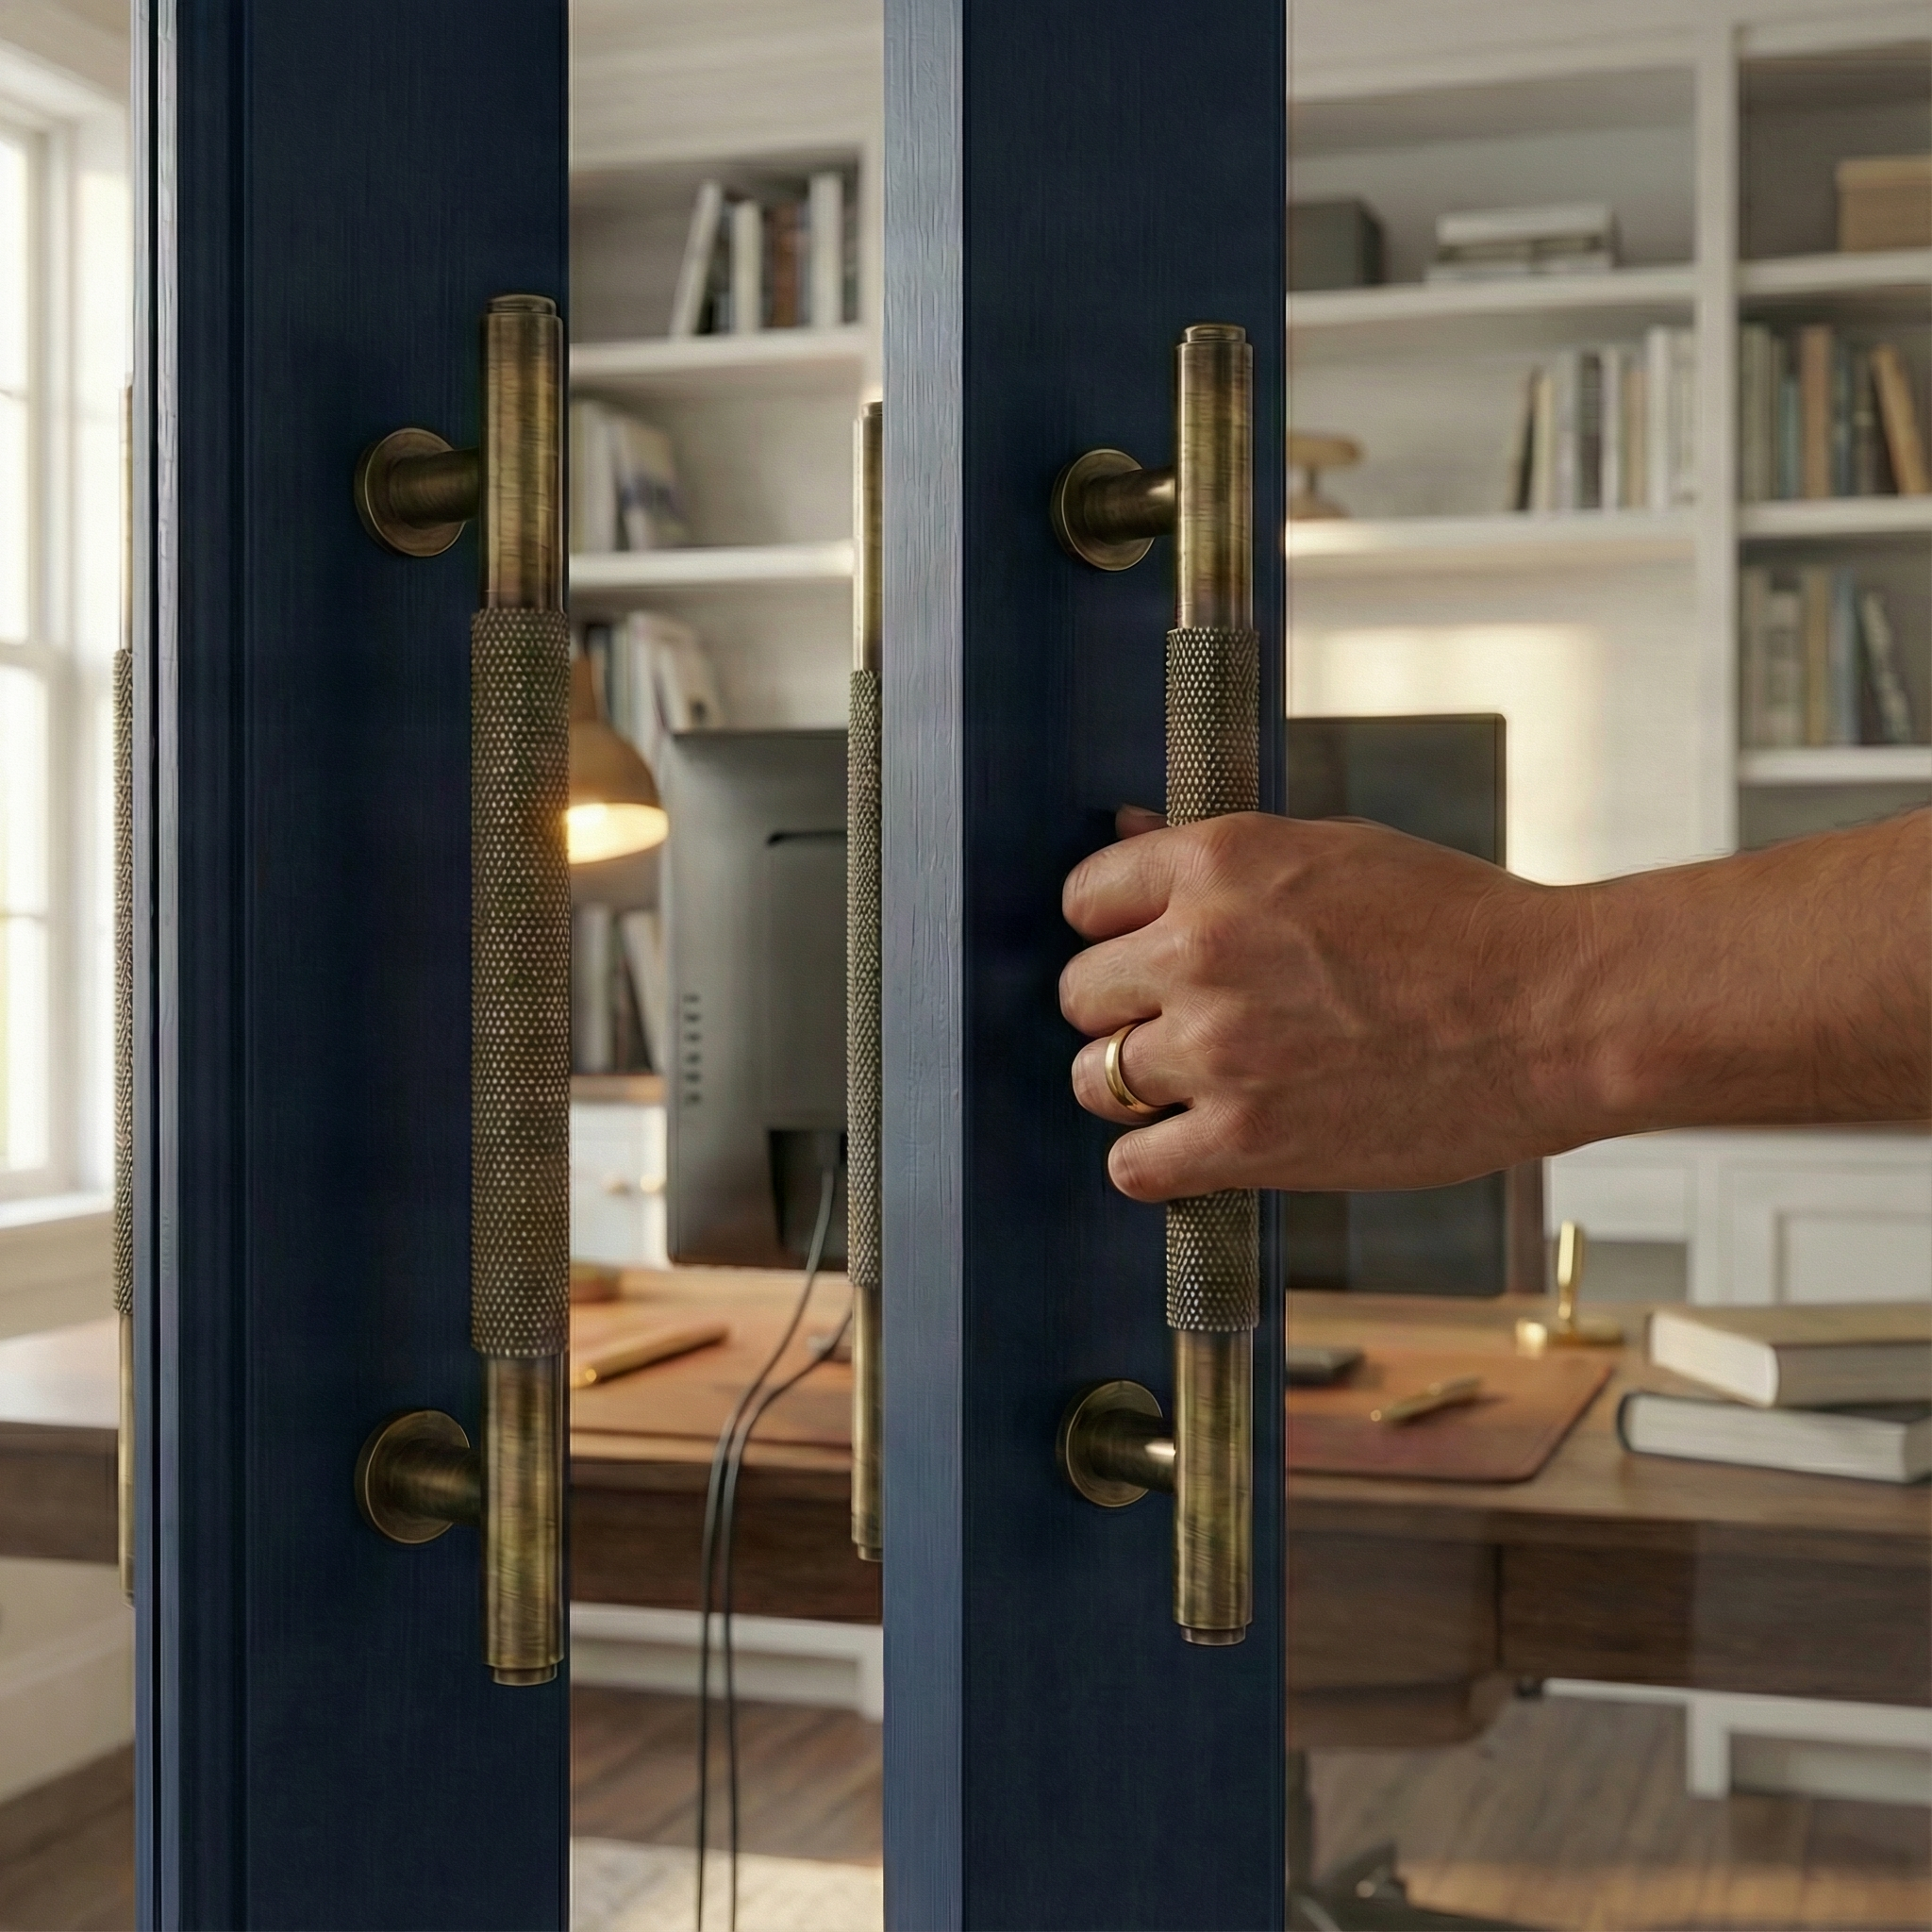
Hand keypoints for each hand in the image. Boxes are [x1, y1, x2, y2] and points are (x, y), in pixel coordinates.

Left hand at [1059, 809, 1579, 1199]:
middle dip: (1122, 1009)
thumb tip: (1123, 832)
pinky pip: (1133, 1165)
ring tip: (1198, 1086)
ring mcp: (1217, 1049)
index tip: (1143, 954)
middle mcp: (1200, 949)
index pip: (1084, 899)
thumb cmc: (1462, 927)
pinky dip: (1154, 1162)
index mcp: (1220, 863)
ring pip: (1093, 1079)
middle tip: (1181, 1025)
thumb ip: (1217, 857)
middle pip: (1079, 993)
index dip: (1112, 932)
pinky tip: (1196, 1147)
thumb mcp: (1333, 851)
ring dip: (1134, 1086)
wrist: (1557, 1014)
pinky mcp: (1246, 1141)